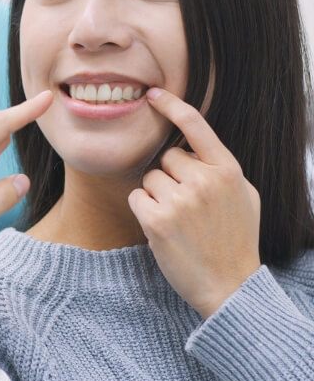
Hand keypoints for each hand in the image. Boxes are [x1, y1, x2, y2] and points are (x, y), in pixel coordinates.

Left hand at [128, 88, 260, 318]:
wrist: (230, 286)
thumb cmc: (237, 240)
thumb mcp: (244, 197)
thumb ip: (221, 169)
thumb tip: (195, 149)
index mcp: (228, 170)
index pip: (196, 126)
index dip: (172, 105)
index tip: (153, 94)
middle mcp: (204, 180)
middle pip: (166, 158)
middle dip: (170, 177)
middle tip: (185, 205)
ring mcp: (180, 200)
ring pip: (149, 178)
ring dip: (156, 195)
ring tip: (177, 220)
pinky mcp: (157, 220)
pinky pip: (137, 197)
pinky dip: (144, 210)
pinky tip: (162, 228)